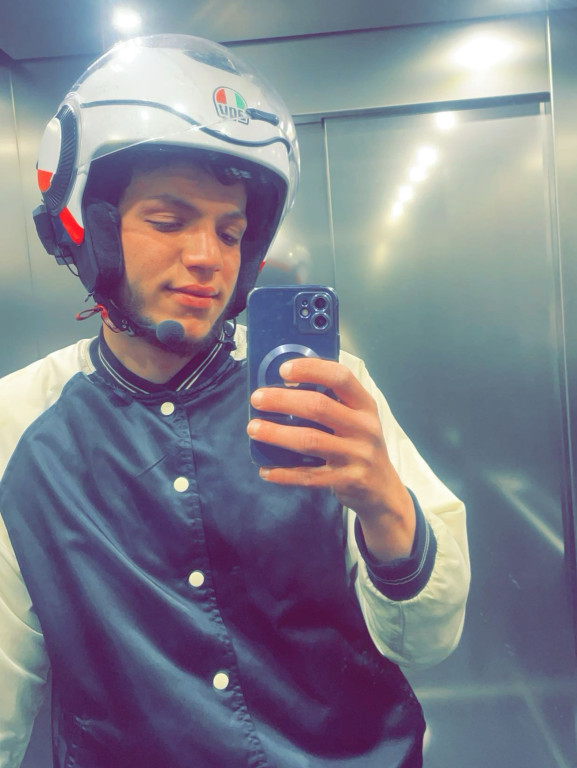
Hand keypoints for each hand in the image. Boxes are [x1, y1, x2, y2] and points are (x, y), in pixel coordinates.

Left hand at [247, 357, 415, 561]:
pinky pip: (310, 476)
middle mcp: (364, 427)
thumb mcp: (356, 420)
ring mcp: (358, 455)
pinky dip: (285, 473)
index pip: (340, 377)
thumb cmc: (359, 446)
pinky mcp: (348, 480)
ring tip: (253, 428)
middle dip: (283, 400)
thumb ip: (331, 403)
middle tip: (257, 398)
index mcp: (365, 405)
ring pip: (310, 440)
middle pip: (319, 407)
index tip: (283, 369)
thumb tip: (282, 388)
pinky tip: (266, 470)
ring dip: (277, 434)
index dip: (311, 369)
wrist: (383, 490)